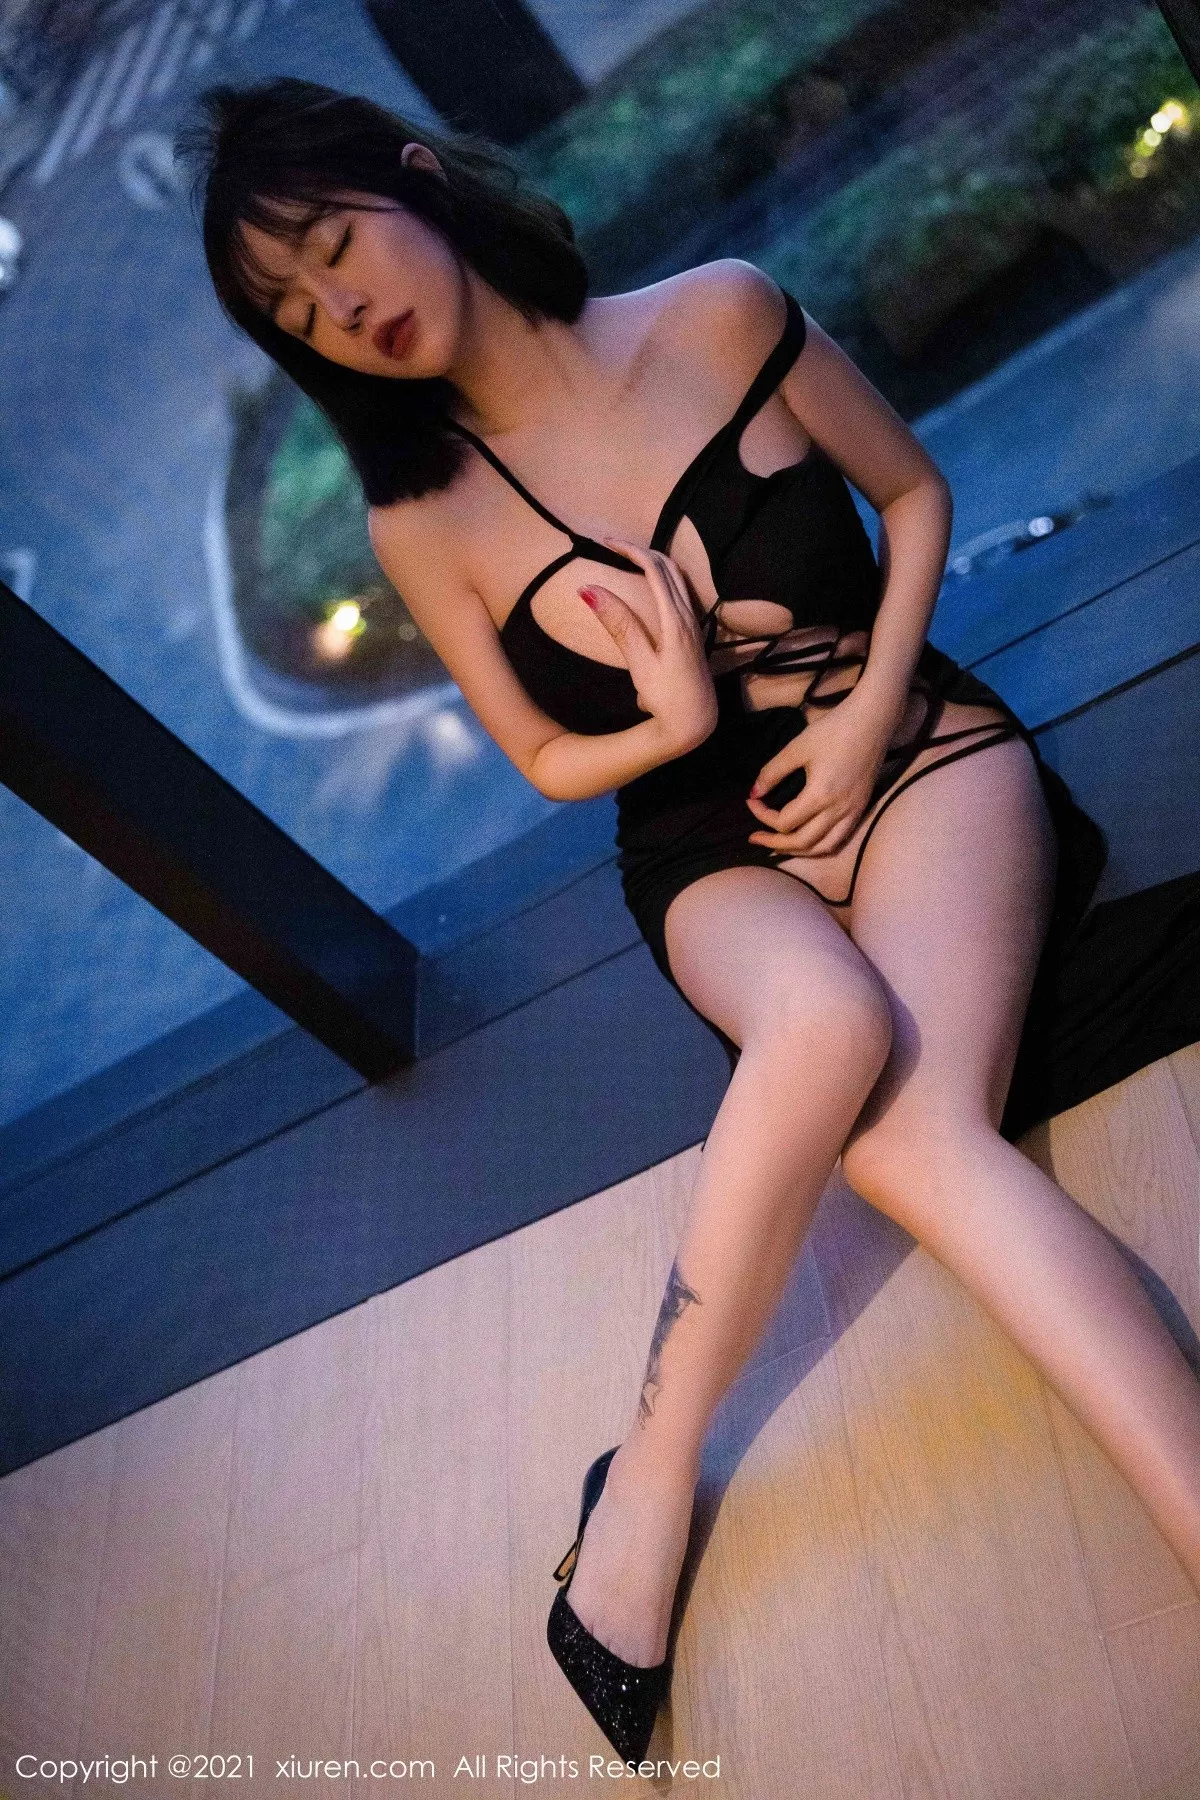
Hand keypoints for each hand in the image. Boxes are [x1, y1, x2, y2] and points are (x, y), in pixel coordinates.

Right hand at [579, 541, 717, 754]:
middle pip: (667, 566)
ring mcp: (694, 623)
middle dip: (639, 549)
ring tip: (626, 556)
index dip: (630, 550)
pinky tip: (649, 583)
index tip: (605, 542)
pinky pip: (679, 591)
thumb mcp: (640, 663)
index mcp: (676, 620)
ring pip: (676, 577)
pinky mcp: (692, 633)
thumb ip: (618, 624)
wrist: (697, 724)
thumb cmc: (667, 698)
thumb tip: (588, 589)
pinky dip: (662, 576)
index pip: (654, 568)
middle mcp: (689, 616)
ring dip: (652, 560)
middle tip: (611, 544)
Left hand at [745, 685, 898, 855]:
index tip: (751, 801)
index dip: (761, 815)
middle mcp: (839, 810)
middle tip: (754, 837)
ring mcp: (853, 812)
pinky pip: (839, 839)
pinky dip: (820, 846)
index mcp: (821, 795)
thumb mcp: (797, 747)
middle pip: (802, 842)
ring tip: (778, 845)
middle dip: (775, 842)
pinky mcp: (861, 808)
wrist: (873, 720)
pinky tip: (807, 840)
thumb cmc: (834, 730)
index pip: (784, 821)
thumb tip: (754, 793)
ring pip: (823, 847)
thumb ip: (772, 773)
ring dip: (798, 850)